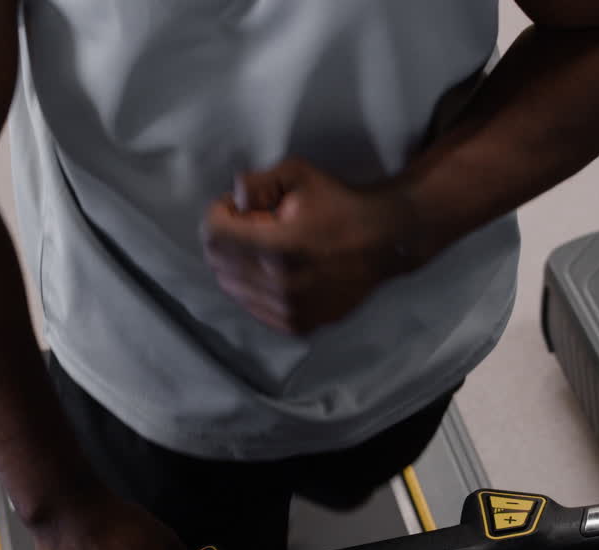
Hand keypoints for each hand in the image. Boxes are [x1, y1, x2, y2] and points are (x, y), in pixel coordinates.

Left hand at [200, 158, 423, 334]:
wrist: (384, 242)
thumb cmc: (340, 205)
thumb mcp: (299, 174)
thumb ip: (255, 182)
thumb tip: (233, 201)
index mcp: (279, 249)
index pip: (213, 236)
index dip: (219, 213)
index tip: (237, 206)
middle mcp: (281, 287)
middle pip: (218, 263)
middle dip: (227, 238)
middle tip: (253, 224)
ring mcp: (290, 311)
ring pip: (232, 288)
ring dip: (239, 264)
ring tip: (267, 247)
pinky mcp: (298, 325)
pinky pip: (254, 307)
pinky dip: (255, 287)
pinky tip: (276, 269)